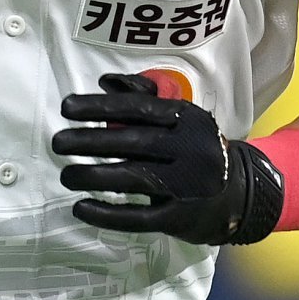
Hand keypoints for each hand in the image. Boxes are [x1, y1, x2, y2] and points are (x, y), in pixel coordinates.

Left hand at [51, 73, 284, 244]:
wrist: (241, 194)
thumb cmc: (196, 150)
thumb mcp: (179, 119)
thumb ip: (144, 98)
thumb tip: (106, 82)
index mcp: (187, 119)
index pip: (138, 109)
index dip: (100, 107)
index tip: (67, 108)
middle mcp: (190, 148)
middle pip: (131, 142)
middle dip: (89, 142)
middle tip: (57, 143)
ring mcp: (188, 185)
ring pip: (133, 179)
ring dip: (92, 176)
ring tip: (65, 175)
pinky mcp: (181, 217)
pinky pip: (138, 217)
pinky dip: (107, 213)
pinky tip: (81, 207)